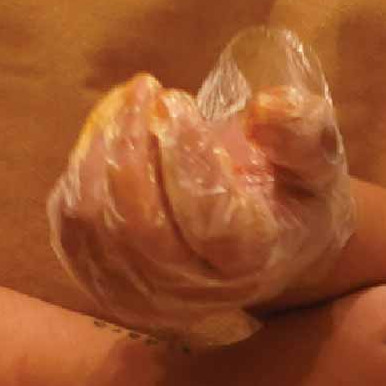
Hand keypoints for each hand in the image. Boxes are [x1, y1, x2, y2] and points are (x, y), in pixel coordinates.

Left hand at [47, 27, 355, 341]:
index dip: (185, 156)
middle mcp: (195, 291)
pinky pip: (69, 228)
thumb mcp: (316, 159)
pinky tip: (107, 135)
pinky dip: (79, 173)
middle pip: (140, 224)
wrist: (264, 249)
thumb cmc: (288, 192)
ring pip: (96, 224)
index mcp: (252, 259)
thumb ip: (301, 132)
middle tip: (146, 89)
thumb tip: (265, 109)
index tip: (178, 101)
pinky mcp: (103, 284)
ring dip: (102, 151)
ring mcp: (143, 295)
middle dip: (133, 145)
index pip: (207, 217)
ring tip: (128, 104)